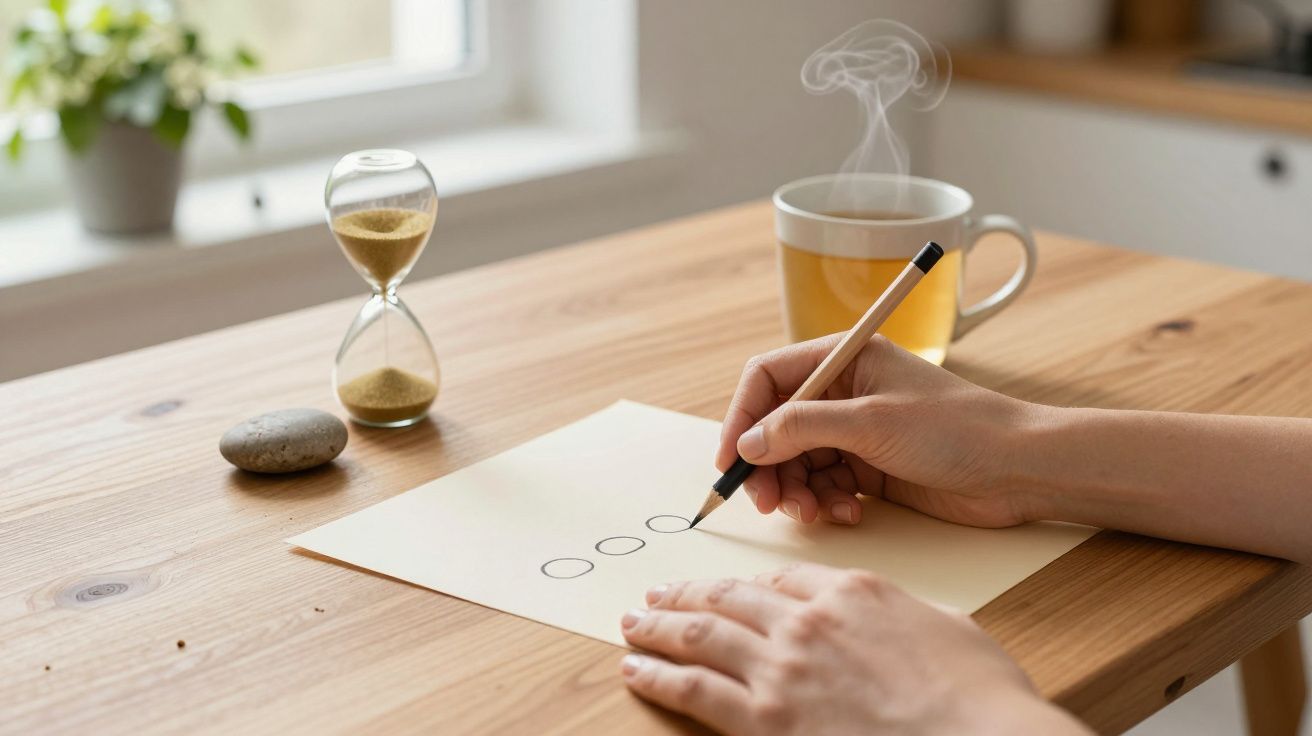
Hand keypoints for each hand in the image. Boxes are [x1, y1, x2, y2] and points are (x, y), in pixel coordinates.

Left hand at [620, 563, 1088, 735]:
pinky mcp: (763, 718)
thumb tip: (898, 620)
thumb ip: (908, 616)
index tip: (729, 589)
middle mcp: (808, 620)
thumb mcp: (952, 630)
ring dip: (659, 626)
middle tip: (658, 593)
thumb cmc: (982, 699)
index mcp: (854, 592)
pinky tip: (636, 668)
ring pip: (700, 634)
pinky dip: (657, 674)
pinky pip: (693, 688)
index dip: (749, 584)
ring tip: (633, 621)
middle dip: (687, 594)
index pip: (784, 578)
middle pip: (730, 596)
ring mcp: (782, 667)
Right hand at [717, 334, 1042, 526]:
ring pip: (796, 462)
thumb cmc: (956, 429)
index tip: (730, 460)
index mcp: (843, 358)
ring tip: (815, 514)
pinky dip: (825, 503)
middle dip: (768, 466)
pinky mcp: (868, 468)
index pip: (767, 379)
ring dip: (797, 491)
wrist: (1018, 469)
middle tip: (769, 504)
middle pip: (775, 426)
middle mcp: (843, 392)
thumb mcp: (871, 422)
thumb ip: (802, 428)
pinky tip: (848, 514)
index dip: (741, 417)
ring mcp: (855, 431)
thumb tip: (748, 444)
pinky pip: (824, 485)